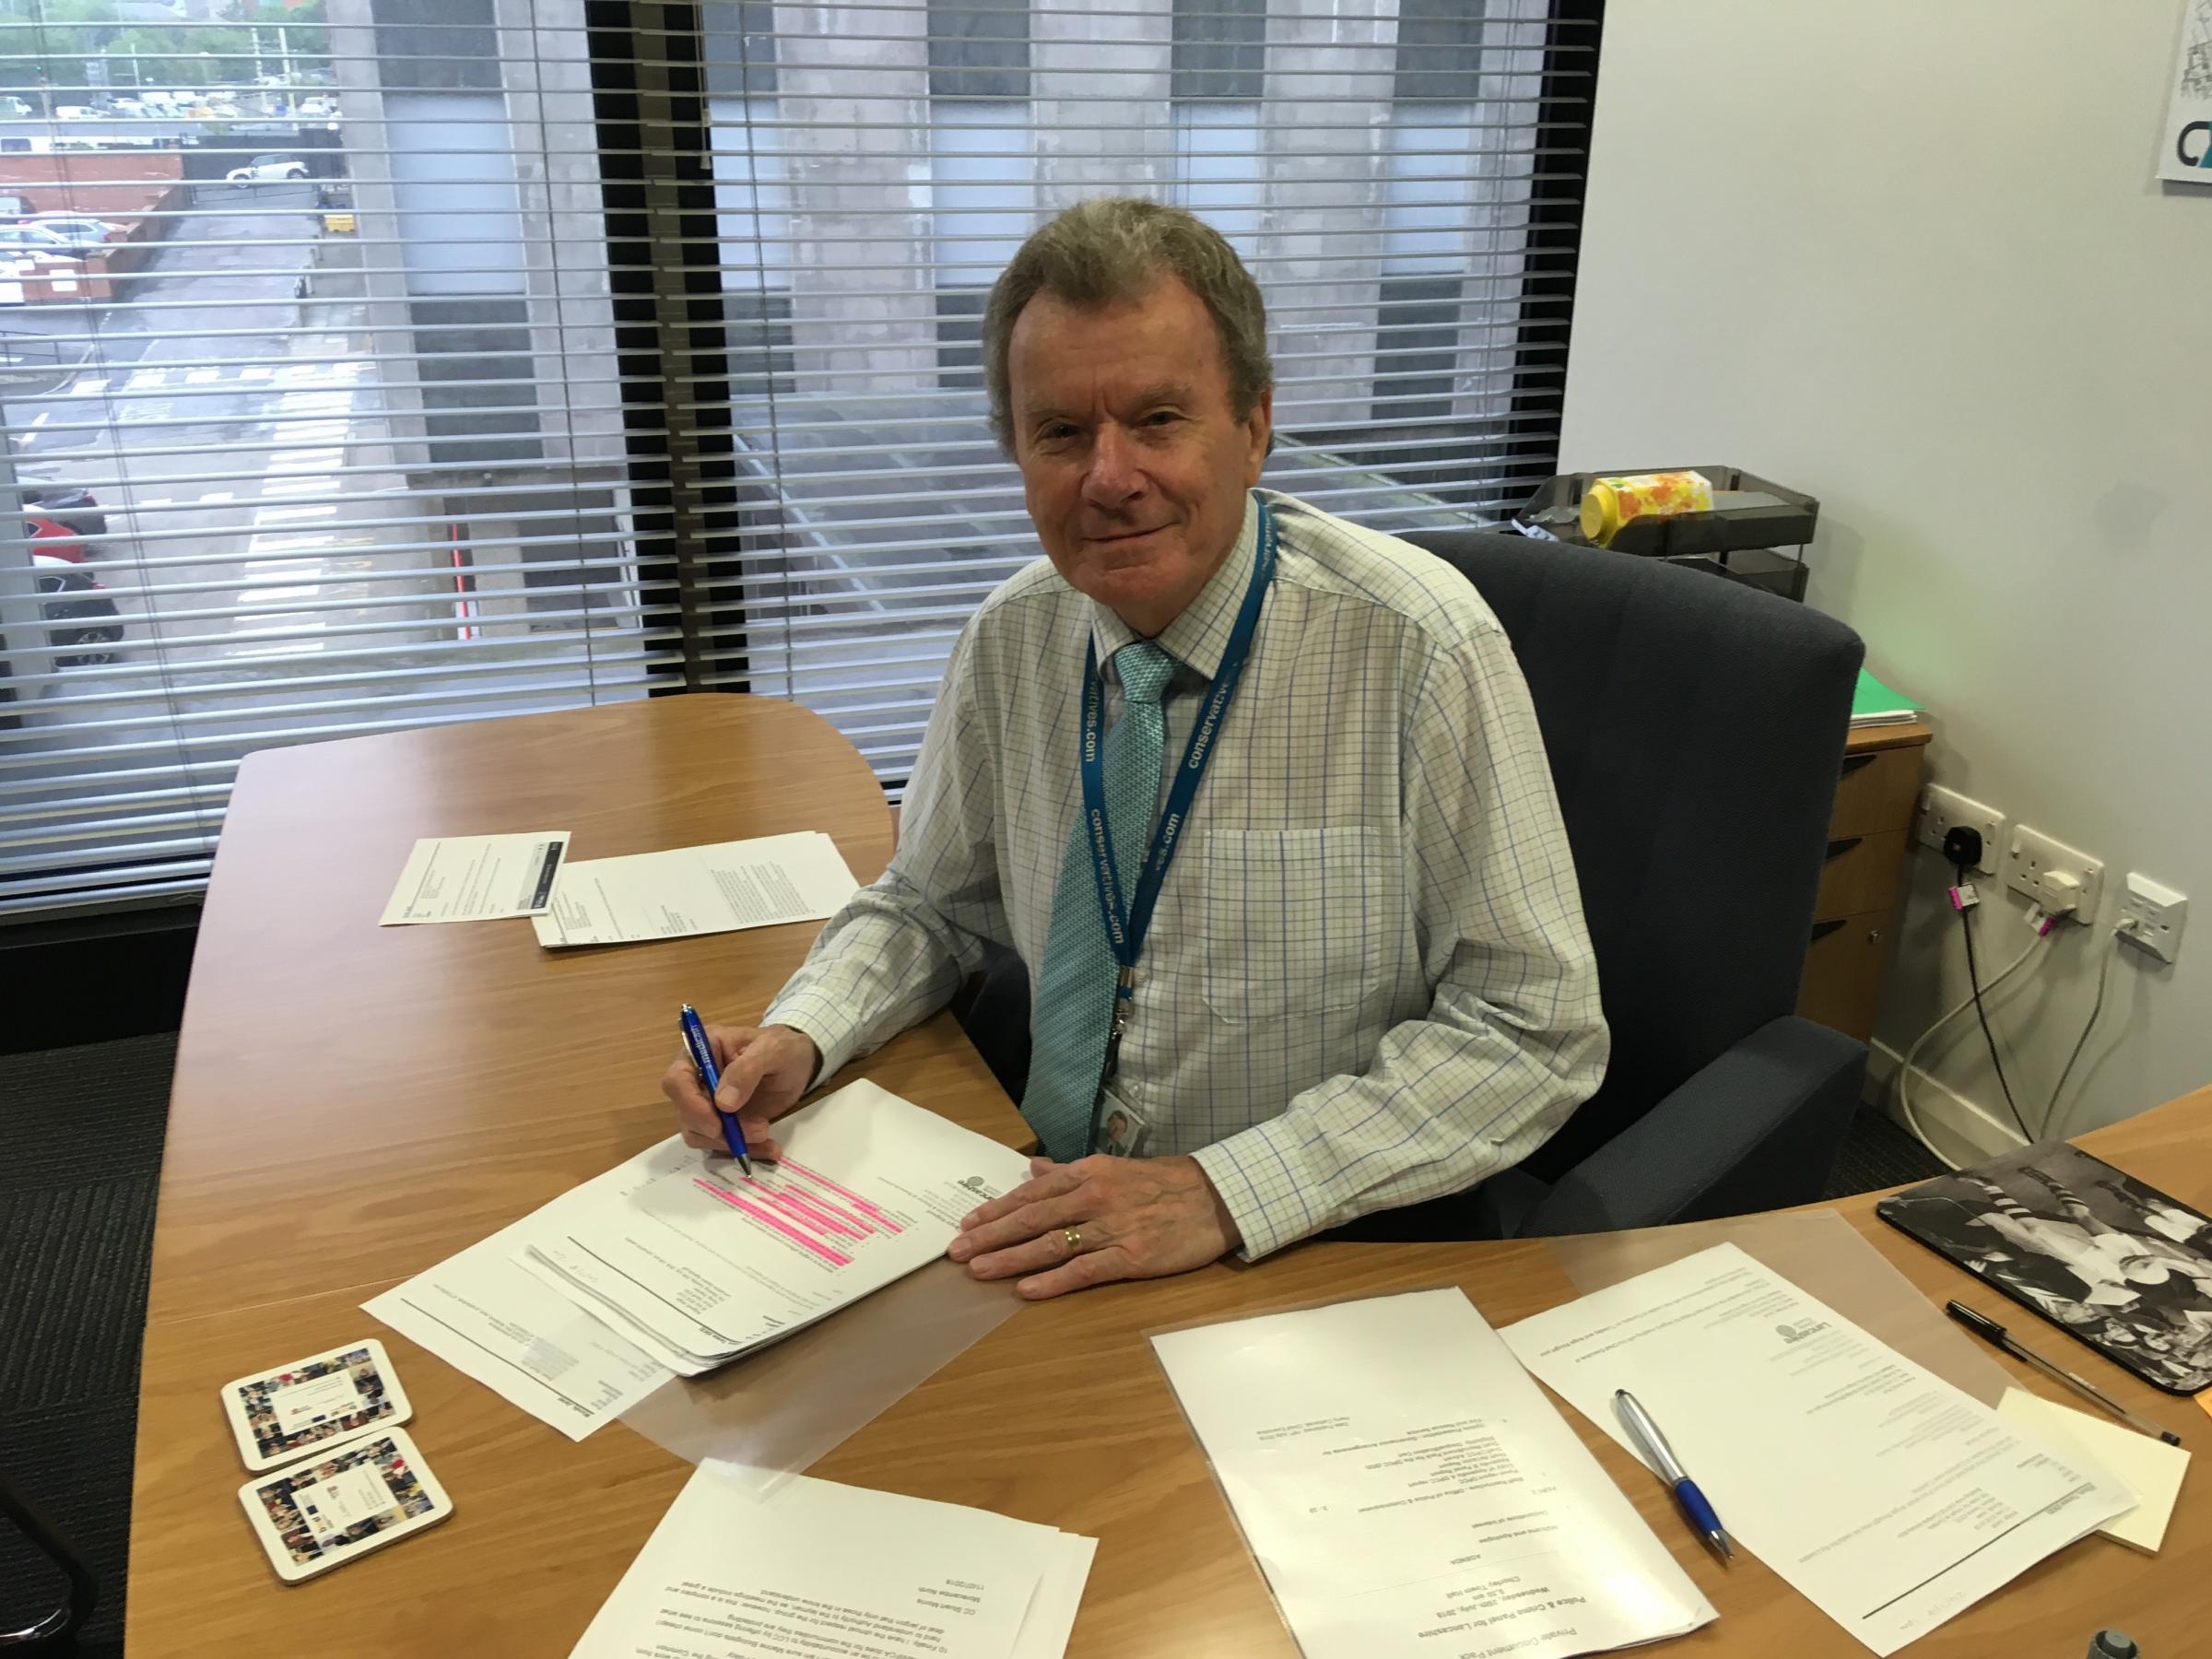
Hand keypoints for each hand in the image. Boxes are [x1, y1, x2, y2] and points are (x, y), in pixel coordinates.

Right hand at [659, 1023, 820, 1160]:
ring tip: (766, 1133)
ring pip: (700, 1134)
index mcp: (703, 1050)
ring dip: (732, 1142)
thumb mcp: (773, 1050)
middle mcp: (697, 1077)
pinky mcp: (720, 1122)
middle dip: (719, 1130)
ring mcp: (706, 1102)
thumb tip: (723, 1104)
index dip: (690, 1104)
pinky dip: (745, 1150)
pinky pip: (721, 1144)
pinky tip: (769, 1149)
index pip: (677, 1080)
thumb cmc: (783, 1048)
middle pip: (686, 1113)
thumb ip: (747, 1070)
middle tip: (759, 1129)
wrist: (798, 1064)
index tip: (716, 1124)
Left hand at [946, 1154, 1240, 1298]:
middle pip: (1031, 1218)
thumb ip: (1070, 1172)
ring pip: (1050, 1244)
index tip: (967, 1224)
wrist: (1215, 1197)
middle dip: (990, 1235)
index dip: (996, 1210)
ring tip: (979, 1270)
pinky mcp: (1130, 1255)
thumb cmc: (1163, 1184)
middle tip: (958, 1252)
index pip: (1031, 1194)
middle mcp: (1093, 1197)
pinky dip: (1052, 1280)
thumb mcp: (1112, 1168)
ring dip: (1010, 1258)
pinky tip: (1026, 1290)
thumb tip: (1033, 1170)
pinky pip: (1084, 1270)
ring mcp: (1112, 1227)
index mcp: (1088, 1174)